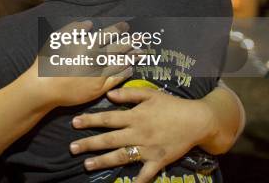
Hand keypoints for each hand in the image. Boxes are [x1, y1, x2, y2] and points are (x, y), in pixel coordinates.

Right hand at [33, 21, 145, 107]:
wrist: (45, 87)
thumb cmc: (48, 61)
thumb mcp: (57, 38)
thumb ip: (74, 28)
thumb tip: (89, 24)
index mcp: (88, 44)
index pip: (108, 34)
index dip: (119, 29)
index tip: (127, 26)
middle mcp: (97, 58)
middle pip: (119, 47)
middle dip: (132, 41)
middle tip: (143, 38)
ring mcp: (99, 73)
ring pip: (120, 63)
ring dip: (132, 57)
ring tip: (141, 52)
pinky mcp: (99, 88)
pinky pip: (116, 79)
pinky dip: (124, 72)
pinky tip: (130, 69)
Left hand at [70, 88, 214, 182]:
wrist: (197, 120)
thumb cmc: (172, 105)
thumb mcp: (150, 94)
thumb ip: (128, 94)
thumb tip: (108, 94)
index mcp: (135, 117)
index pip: (107, 119)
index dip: (90, 120)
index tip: (74, 123)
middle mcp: (138, 133)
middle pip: (109, 139)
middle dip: (89, 144)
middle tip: (72, 148)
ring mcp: (147, 148)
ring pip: (121, 156)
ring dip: (103, 161)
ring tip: (87, 165)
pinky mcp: (158, 160)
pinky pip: (146, 173)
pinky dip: (137, 181)